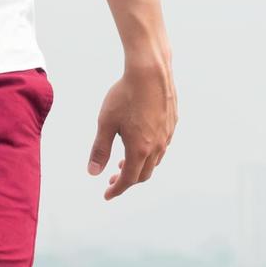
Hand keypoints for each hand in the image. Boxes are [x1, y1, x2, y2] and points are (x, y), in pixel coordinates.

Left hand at [90, 58, 177, 200]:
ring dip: (140, 166)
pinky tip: (141, 142)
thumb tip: (93, 172)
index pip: (128, 179)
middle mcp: (157, 146)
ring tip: (124, 161)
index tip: (107, 194)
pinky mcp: (172, 123)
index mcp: (140, 149)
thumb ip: (100, 149)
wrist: (150, 72)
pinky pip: (162, 146)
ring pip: (155, 161)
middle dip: (127, 180)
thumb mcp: (106, 123)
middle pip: (144, 174)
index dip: (116, 189)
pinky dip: (150, 153)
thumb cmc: (125, 95)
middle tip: (112, 179)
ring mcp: (167, 135)